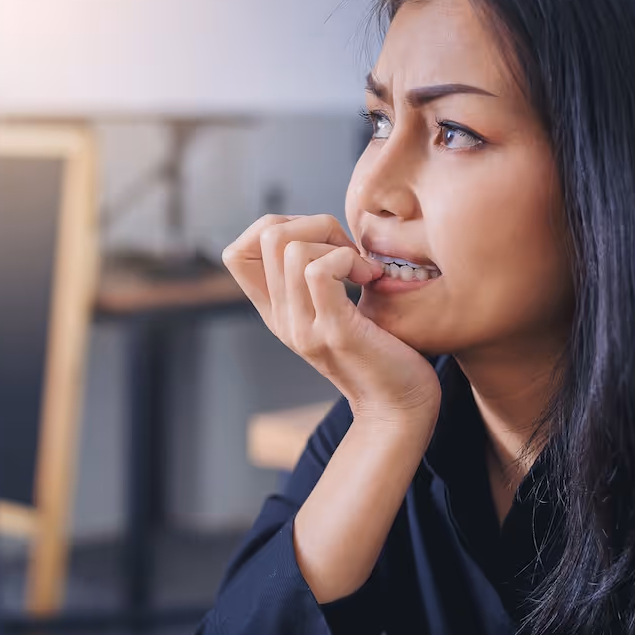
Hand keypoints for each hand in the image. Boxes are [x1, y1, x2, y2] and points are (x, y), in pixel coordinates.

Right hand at [221, 214, 440, 424]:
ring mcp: (302, 327)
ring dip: (336, 244)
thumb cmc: (382, 353)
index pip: (236, 252)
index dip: (277, 226)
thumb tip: (321, 229)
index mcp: (277, 312)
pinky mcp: (332, 332)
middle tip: (348, 251)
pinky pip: (318, 271)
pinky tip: (369, 278)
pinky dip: (348, 260)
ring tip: (362, 269)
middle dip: (314, 224)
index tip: (320, 243)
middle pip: (266, 235)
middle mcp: (281, 319)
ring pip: (290, 248)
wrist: (399, 409)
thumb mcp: (337, 310)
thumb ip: (317, 280)